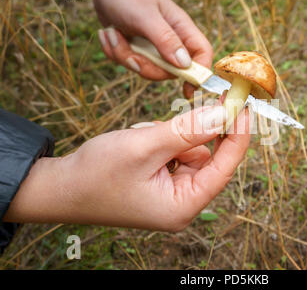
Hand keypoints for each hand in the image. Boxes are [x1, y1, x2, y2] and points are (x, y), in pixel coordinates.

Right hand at [4, 106, 249, 231]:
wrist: (61, 188)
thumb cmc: (96, 174)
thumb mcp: (144, 146)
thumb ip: (187, 131)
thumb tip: (222, 115)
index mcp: (182, 206)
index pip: (224, 169)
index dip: (237, 135)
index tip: (242, 106)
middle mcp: (182, 204)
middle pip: (210, 160)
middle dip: (199, 133)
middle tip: (204, 103)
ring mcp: (172, 194)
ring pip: (192, 153)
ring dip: (176, 136)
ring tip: (144, 138)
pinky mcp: (162, 183)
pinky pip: (177, 154)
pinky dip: (165, 141)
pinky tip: (142, 142)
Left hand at [91, 0, 212, 97]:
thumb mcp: (146, 17)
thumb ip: (166, 40)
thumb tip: (184, 65)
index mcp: (181, 29)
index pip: (202, 54)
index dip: (200, 74)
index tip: (188, 90)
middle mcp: (170, 40)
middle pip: (169, 71)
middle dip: (145, 66)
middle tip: (128, 51)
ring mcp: (152, 46)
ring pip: (145, 69)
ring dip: (123, 55)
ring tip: (112, 33)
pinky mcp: (136, 48)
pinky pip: (128, 63)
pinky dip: (114, 52)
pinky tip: (108, 33)